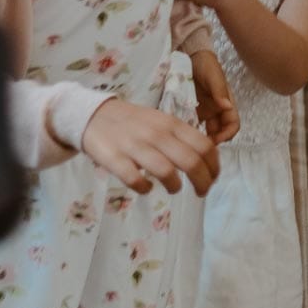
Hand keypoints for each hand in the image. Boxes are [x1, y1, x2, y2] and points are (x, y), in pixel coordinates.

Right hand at [79, 98, 219, 195]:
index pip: (204, 146)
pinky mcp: (115, 159)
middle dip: (202, 182)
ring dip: (175, 186)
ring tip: (173, 188)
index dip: (214, 167)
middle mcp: (156, 134)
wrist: (92, 115)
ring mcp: (135, 146)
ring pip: (166, 173)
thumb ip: (180, 137)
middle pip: (191, 162)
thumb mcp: (160, 121)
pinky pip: (136, 180)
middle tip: (201, 192)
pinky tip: (146, 187)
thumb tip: (205, 161)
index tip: (213, 178)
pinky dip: (145, 188)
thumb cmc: (132, 122)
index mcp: (170, 124)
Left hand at [190, 50, 240, 144]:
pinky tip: (180, 132)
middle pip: (219, 132)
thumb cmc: (206, 64)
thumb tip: (227, 106)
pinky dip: (188, 130)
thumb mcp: (214, 76)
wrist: (190, 55)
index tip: (214, 141)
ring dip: (199, 138)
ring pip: (205, 131)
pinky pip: (192, 124)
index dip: (226, 135)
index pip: (232, 125)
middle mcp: (217, 110)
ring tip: (187, 141)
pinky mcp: (191, 110)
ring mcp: (204, 111)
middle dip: (211, 141)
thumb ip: (219, 91)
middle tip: (197, 146)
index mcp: (226, 104)